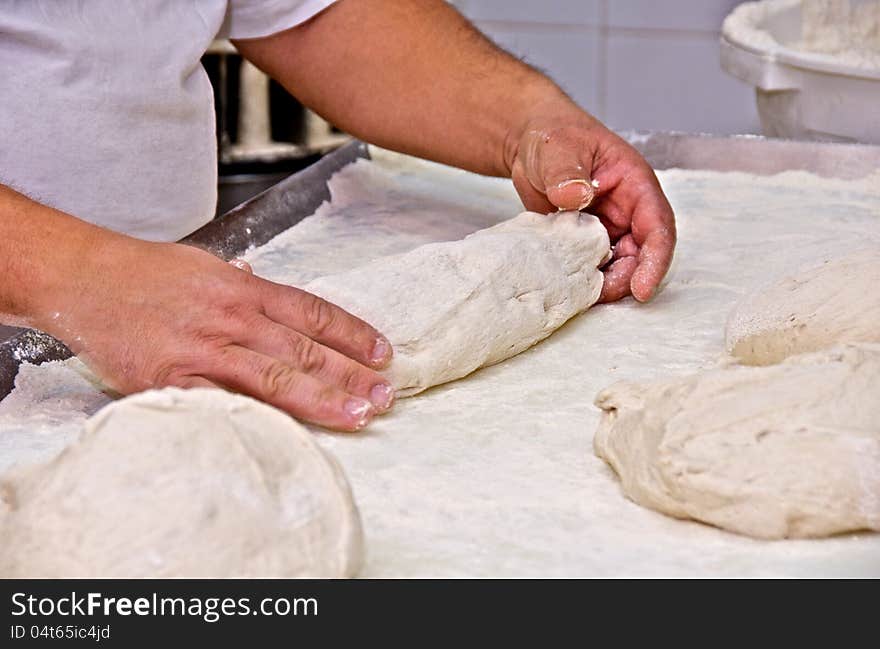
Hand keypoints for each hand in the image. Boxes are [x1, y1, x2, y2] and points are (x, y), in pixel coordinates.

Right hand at [39, 236, 394, 430]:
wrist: (84, 279)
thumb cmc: (144, 273)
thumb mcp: (203, 265)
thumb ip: (240, 280)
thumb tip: (264, 278)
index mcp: (243, 289)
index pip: (312, 311)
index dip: (352, 333)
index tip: (382, 353)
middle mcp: (232, 318)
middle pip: (305, 349)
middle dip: (352, 373)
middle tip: (387, 393)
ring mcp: (204, 349)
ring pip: (277, 377)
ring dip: (325, 398)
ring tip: (361, 414)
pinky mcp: (173, 379)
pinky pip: (224, 403)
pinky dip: (261, 419)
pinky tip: (293, 433)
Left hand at [506, 111, 675, 302]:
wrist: (530, 145)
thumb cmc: (554, 137)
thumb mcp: (559, 148)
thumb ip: (567, 172)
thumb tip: (577, 195)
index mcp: (635, 185)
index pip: (657, 226)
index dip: (654, 260)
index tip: (642, 288)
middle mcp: (628, 210)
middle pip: (641, 254)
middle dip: (627, 279)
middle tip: (599, 294)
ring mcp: (607, 228)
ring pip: (619, 266)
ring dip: (605, 283)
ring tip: (580, 292)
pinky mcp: (585, 242)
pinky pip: (592, 267)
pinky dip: (584, 280)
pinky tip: (567, 286)